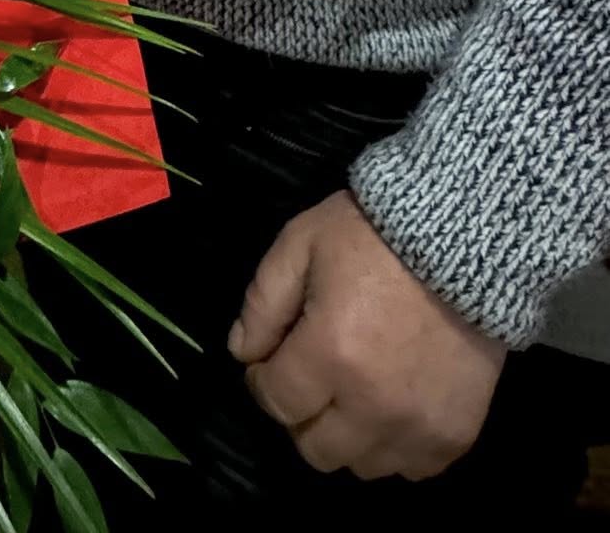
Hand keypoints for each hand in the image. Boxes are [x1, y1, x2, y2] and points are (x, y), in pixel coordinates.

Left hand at [227, 190, 505, 480]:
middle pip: (314, 449)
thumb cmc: (371, 236)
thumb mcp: (300, 246)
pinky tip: (393, 402)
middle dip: (301, 414)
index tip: (269, 360)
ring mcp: (419, 426)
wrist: (462, 240)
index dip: (262, 380)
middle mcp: (373, 405)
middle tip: (312, 376)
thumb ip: (262, 303)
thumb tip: (242, 352)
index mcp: (329, 354)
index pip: (276, 403)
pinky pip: (412, 468)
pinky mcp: (456, 434)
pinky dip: (395, 444)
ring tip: (354, 389)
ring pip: (362, 466)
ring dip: (348, 434)